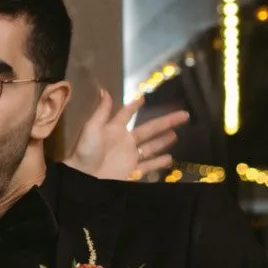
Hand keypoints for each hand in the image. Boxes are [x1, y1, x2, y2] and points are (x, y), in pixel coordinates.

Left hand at [66, 89, 188, 181]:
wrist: (84, 177)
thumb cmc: (86, 151)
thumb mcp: (92, 128)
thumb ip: (102, 111)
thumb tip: (104, 89)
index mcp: (114, 128)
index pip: (127, 114)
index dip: (134, 106)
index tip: (143, 98)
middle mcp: (124, 141)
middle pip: (149, 129)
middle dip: (166, 122)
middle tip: (184, 115)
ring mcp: (129, 156)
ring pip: (151, 147)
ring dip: (163, 141)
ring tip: (176, 135)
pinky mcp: (131, 170)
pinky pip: (148, 166)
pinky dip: (158, 163)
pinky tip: (169, 158)